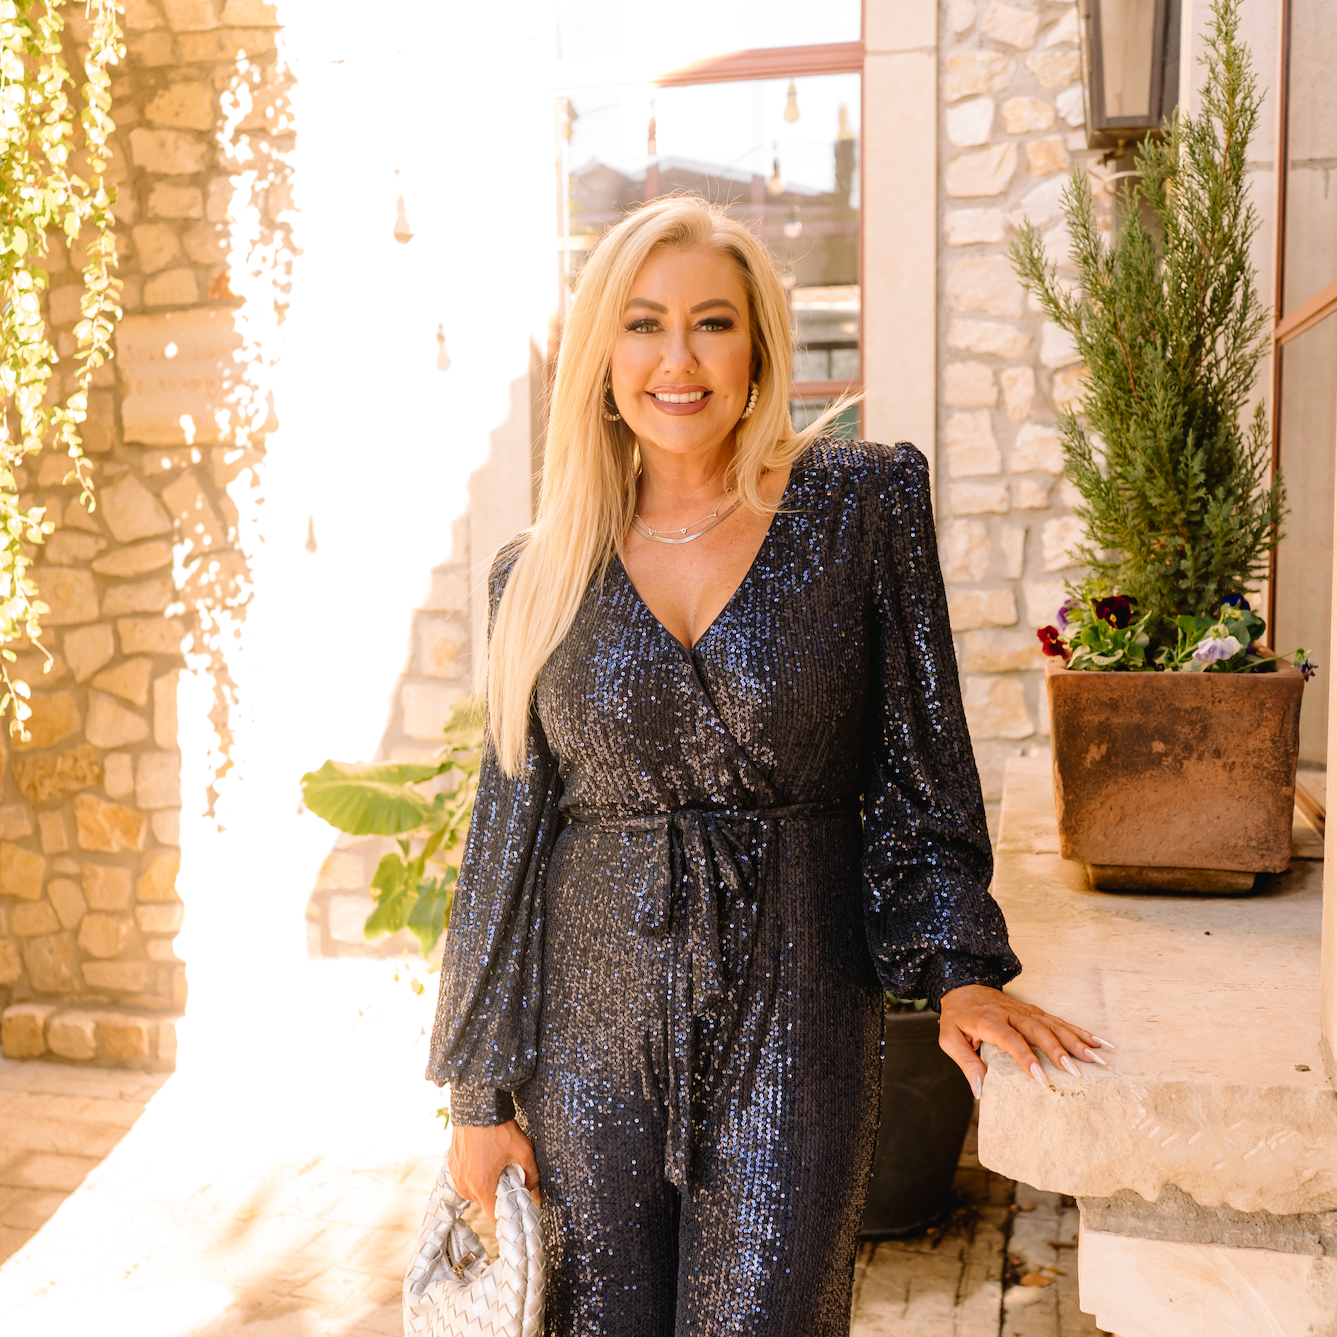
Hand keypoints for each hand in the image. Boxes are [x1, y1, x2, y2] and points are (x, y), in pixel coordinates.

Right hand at [448, 1120, 540, 1221]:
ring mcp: (456, 1175)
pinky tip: (484, 1156)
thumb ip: (533, 1177)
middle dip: (498, 1193)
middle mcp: (465, 1185)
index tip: (515, 1202)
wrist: (478, 1106)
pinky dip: (476, 1173)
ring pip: (475, 1191)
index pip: (494, 1216)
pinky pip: (466, 1178)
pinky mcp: (452, 1165)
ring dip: (486, 1183)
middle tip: (508, 1173)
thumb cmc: (499, 1129)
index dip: (507, 1212)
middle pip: (485, 1202)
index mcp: (481, 1186)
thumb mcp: (523, 1152)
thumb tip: (536, 1195)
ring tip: (495, 1162)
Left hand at [938, 984, 1111, 1097]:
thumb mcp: (950, 1039)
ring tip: (1096, 1058)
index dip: (1026, 1058)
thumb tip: (981, 1089)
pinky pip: (1058, 1020)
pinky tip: (1096, 1041)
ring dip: (1075, 1041)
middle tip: (1075, 1072)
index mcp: (989, 1021)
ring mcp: (1025, 1011)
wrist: (963, 987)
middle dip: (1058, 1051)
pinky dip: (1078, 1031)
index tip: (1041, 1078)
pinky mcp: (1034, 1011)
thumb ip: (967, 1063)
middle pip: (1038, 1031)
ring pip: (1053, 1025)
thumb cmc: (958, 1016)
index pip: (1011, 1041)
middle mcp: (1011, 1014)